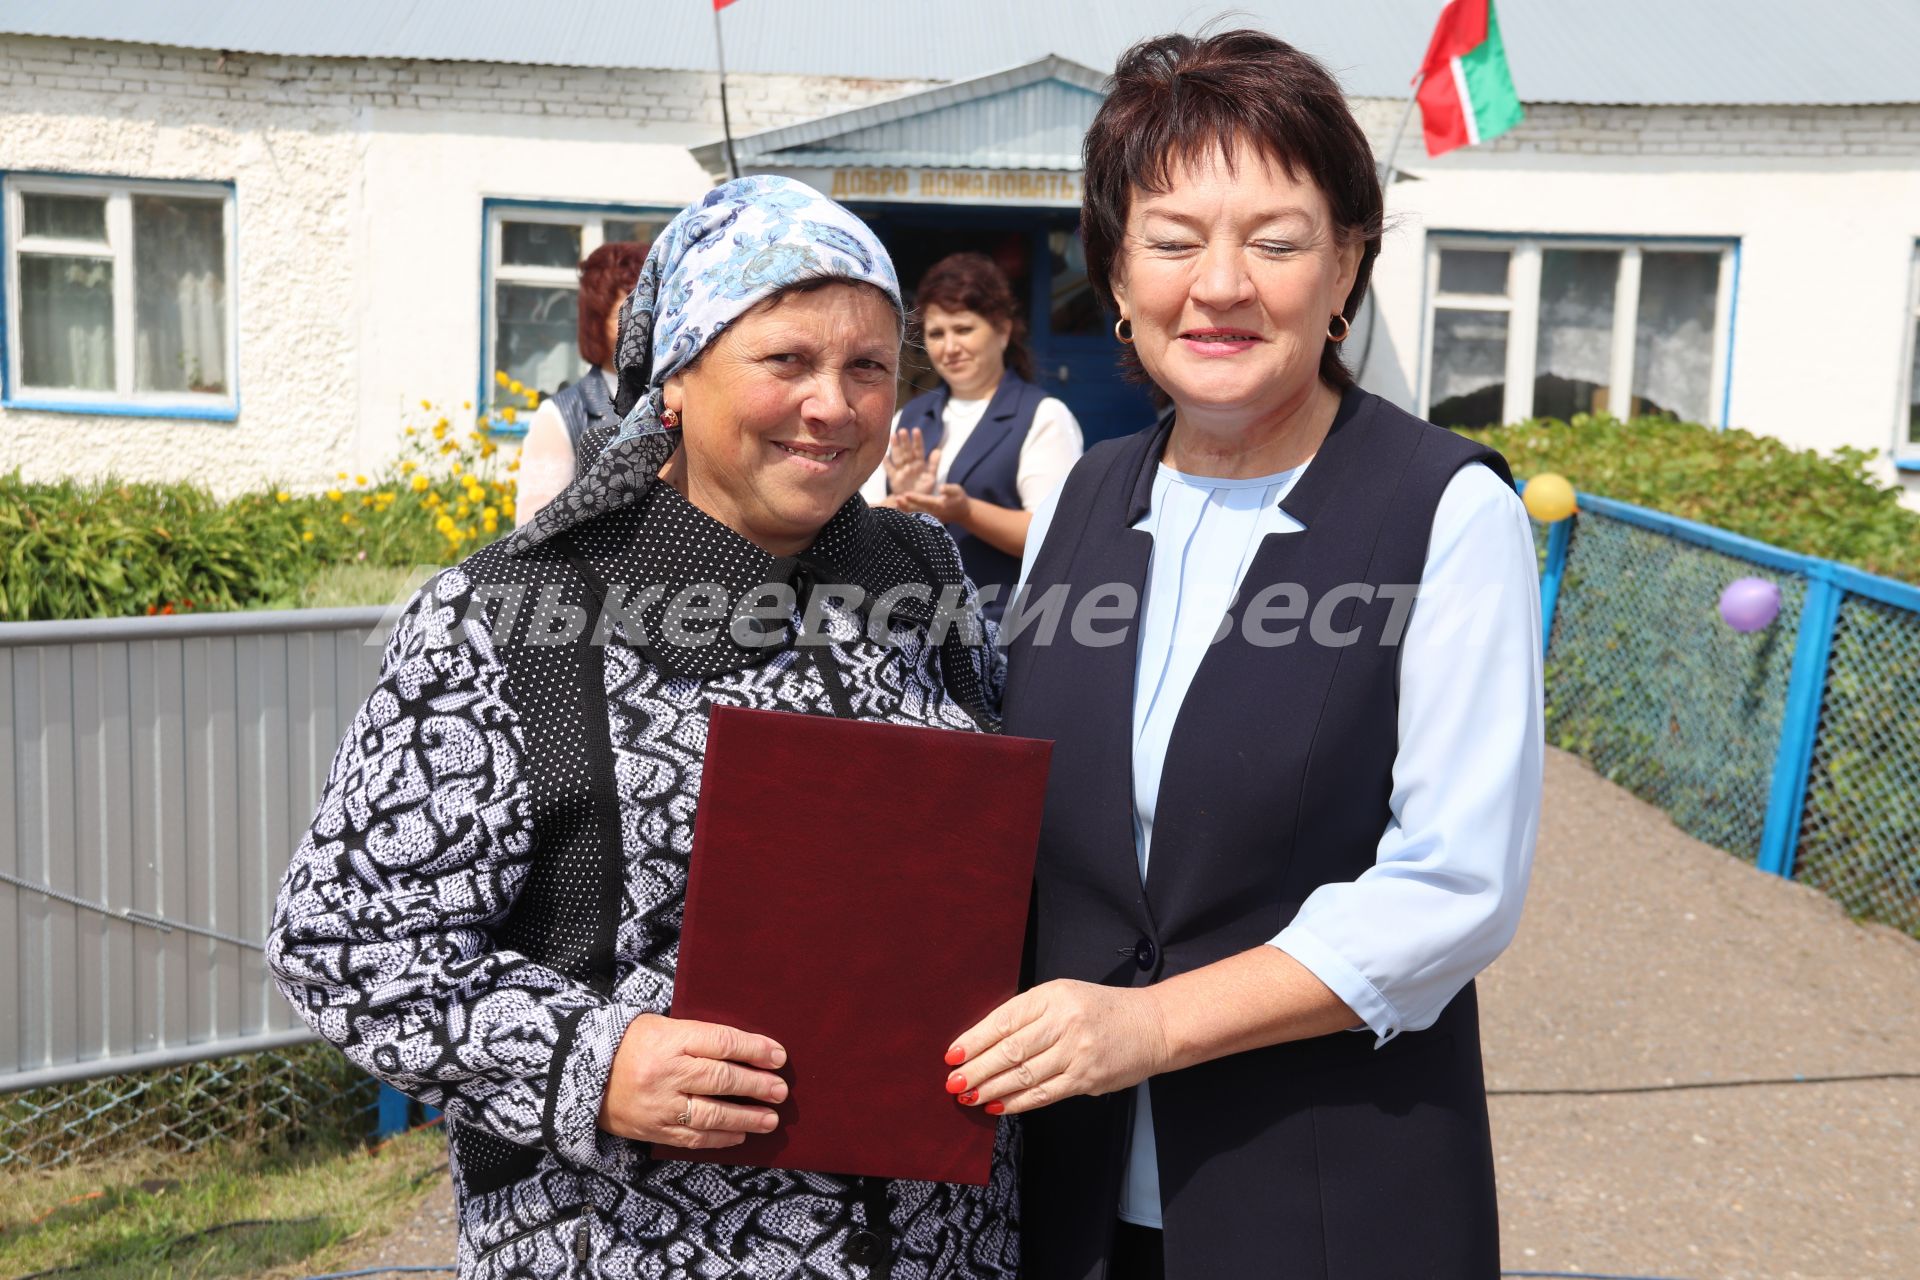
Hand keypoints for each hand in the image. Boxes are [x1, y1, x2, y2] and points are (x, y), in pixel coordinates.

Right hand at [598, 1013, 788, 1149]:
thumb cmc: (631, 1044)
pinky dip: (721, 1137)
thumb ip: (699, 1037)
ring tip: (770, 1119)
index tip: (779, 1056)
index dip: (754, 1049)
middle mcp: (666, 1073)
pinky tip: (740, 1135)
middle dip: (757, 1086)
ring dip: (746, 1118)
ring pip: (711, 1114)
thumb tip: (747, 1049)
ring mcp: (660, 1105)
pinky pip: (694, 1137)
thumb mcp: (663, 1026)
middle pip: (721, 1079)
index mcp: (670, 1039)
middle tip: (780, 1091)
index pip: (722, 1042)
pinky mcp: (654, 1130)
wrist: (583, 1074)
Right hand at [884, 428, 941, 495]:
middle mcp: (909, 465)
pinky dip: (886, 463)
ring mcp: (901, 471)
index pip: (918, 450)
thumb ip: (934, 464)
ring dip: (895, 447)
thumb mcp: (931, 478)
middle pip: (906, 451)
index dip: (917, 441)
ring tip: (893, 436)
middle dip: (904, 441)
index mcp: (919, 464)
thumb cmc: (924, 491)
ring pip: (898, 457)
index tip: (916, 430)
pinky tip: (884, 456)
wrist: (914, 504)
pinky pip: (889, 470)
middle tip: (902, 431)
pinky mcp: (894, 478)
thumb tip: (938, 450)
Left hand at [896, 483, 971, 525]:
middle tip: (897, 498)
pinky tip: (899, 509)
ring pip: (915, 515)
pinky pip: (916, 518)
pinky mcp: (928, 522)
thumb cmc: (959, 499)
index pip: (925, 501)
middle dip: (906, 505)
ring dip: (905, 510)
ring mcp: (931, 519)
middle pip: (917, 510)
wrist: (963, 513)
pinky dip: (907, 514)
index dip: (915, 498)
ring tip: (895, 503)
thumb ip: (950, 489)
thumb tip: (941, 488)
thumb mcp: (958, 490)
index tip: (906, 494)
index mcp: (940, 505)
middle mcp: (934, 513)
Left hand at [942, 980, 1170, 1115]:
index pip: (1004, 1020)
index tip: (952, 1055)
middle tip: (954, 1082)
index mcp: (1053, 996)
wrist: (1153, 1025)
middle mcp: (1064, 1022)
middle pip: (1010, 1050)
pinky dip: (1018, 1102)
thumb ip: (1029, 1015)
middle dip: (977, 1069)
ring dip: (992, 1089)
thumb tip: (985, 1044)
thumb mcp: (1064, 996)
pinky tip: (999, 1106)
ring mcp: (1077, 1052)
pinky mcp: (1087, 1079)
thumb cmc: (1102, 1010)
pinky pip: (1044, 1094)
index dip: (975, 1040)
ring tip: (969, 1097)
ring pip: (1024, 1075)